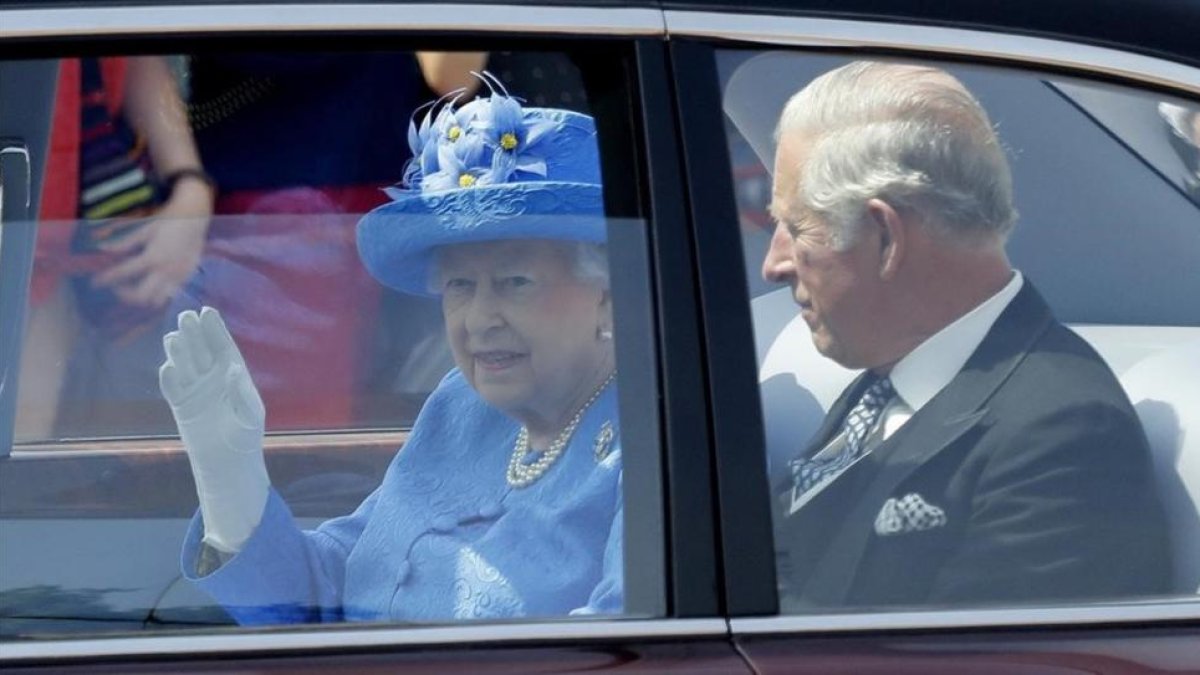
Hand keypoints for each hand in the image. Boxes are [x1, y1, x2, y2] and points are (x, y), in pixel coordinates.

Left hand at [93, 179, 212, 307]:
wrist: (197, 217)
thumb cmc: (169, 220)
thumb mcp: (145, 230)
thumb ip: (124, 243)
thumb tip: (101, 248)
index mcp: (152, 257)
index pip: (123, 273)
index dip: (106, 279)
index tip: (95, 282)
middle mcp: (165, 270)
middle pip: (140, 296)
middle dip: (124, 295)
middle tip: (117, 287)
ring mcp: (177, 276)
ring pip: (156, 300)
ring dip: (142, 298)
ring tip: (134, 288)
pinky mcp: (186, 277)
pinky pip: (170, 294)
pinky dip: (158, 295)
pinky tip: (152, 286)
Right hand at [161, 306, 269, 553]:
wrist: (228, 461)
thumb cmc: (246, 435)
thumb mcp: (250, 414)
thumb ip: (241, 392)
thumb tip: (230, 369)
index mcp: (233, 374)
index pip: (222, 346)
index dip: (215, 329)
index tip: (208, 311)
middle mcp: (212, 378)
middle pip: (200, 351)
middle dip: (194, 334)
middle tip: (186, 316)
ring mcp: (195, 390)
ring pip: (185, 365)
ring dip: (179, 351)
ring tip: (174, 336)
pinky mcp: (180, 405)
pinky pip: (173, 388)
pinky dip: (169, 378)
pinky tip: (168, 367)